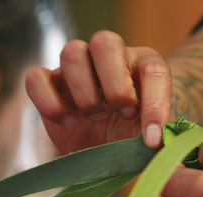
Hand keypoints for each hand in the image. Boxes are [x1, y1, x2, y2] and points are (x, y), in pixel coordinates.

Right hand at [26, 31, 173, 153]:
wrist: (107, 147)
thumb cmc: (133, 135)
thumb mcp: (151, 138)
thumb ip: (161, 137)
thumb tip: (165, 148)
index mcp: (143, 66)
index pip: (153, 71)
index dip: (155, 105)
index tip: (153, 140)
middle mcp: (110, 59)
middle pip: (105, 42)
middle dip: (115, 85)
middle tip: (123, 115)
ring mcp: (77, 68)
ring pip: (71, 52)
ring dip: (85, 92)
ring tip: (97, 118)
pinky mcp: (50, 85)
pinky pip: (36, 78)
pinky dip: (51, 104)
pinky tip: (71, 123)